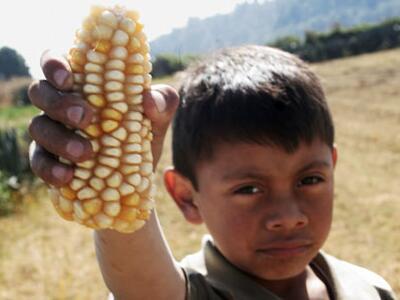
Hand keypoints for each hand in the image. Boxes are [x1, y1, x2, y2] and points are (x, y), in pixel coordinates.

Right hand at [28, 50, 178, 186]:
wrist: (137, 176)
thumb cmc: (143, 133)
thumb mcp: (159, 117)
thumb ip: (162, 101)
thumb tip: (150, 99)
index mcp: (83, 83)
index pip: (55, 63)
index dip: (54, 65)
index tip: (68, 78)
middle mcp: (60, 104)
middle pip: (40, 92)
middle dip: (58, 103)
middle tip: (85, 118)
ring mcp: (51, 132)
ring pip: (38, 128)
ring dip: (59, 139)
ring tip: (85, 153)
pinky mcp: (48, 161)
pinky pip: (38, 162)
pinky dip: (49, 169)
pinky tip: (66, 176)